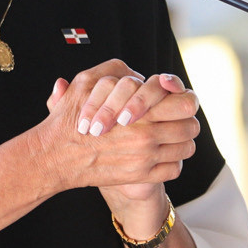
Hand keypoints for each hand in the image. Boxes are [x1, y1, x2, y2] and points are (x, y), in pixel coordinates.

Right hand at [23, 59, 200, 197]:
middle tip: (176, 118)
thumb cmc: (70, 118)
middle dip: (185, 121)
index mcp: (141, 110)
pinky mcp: (142, 176)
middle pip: (191, 126)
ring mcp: (146, 158)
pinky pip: (174, 168)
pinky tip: (159, 154)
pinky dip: (171, 162)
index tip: (177, 100)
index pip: (187, 103)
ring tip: (170, 136)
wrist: (56, 156)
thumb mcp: (87, 81)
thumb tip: (140, 75)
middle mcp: (148, 135)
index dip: (185, 99)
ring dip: (181, 141)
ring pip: (186, 148)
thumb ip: (116, 71)